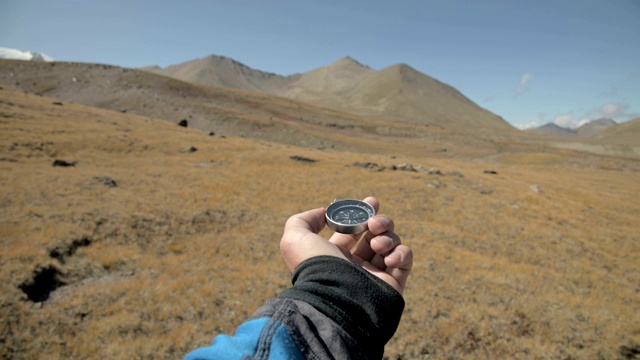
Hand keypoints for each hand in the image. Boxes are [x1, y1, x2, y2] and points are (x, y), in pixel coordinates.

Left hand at [280, 197, 412, 294]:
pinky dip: (401, 252)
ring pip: (391, 243)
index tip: (370, 202)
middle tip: (374, 222)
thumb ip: (303, 220)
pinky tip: (388, 257)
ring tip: (377, 243)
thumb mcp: (295, 239)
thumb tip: (323, 214)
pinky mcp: (393, 283)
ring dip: (387, 236)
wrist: (336, 299)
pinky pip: (405, 259)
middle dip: (379, 221)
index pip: (353, 231)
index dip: (361, 214)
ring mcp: (376, 275)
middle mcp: (356, 265)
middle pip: (375, 234)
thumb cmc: (315, 267)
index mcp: (335, 256)